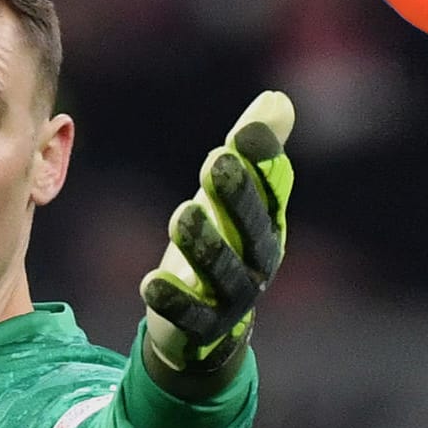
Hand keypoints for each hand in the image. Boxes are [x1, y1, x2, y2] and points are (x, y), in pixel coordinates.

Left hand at [142, 90, 294, 374]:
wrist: (208, 325)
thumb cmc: (224, 242)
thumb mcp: (234, 196)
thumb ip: (253, 151)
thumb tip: (277, 100)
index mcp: (269, 224)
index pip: (273, 191)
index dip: (263, 162)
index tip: (247, 132)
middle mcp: (258, 261)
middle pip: (254, 229)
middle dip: (237, 196)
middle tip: (217, 160)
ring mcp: (232, 298)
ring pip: (223, 272)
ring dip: (206, 243)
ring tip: (182, 213)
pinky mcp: (201, 328)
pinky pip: (190, 316)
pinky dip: (172, 300)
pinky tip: (150, 281)